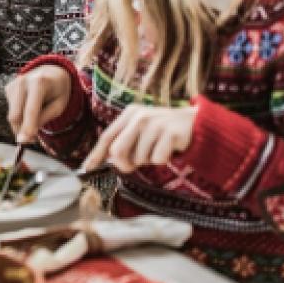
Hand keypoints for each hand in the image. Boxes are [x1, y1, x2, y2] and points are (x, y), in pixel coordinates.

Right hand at [6, 65, 73, 143]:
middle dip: (22, 130)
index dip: (28, 126)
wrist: (51, 73)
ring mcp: (13, 84)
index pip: (31, 109)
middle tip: (32, 140)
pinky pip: (11, 110)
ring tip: (35, 121)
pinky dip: (20, 115)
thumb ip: (43, 119)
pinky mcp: (8, 88)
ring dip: (21, 124)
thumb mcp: (58, 106)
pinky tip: (29, 107)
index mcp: (39, 83)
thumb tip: (26, 136)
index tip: (24, 141)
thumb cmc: (58, 91)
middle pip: (16, 114)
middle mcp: (22, 81)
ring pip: (12, 115)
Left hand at [82, 104, 197, 173]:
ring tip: (159, 148)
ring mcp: (155, 124)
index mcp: (129, 114)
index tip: (86, 168)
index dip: (95, 154)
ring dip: (149, 160)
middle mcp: (139, 117)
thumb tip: (111, 161)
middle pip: (118, 151)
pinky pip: (157, 159)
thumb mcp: (142, 131)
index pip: (107, 137)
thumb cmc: (164, 131)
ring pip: (140, 158)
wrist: (197, 124)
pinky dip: (163, 160)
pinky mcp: (170, 133)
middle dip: (124, 164)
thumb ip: (126, 142)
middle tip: (135, 165)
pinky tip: (170, 149)